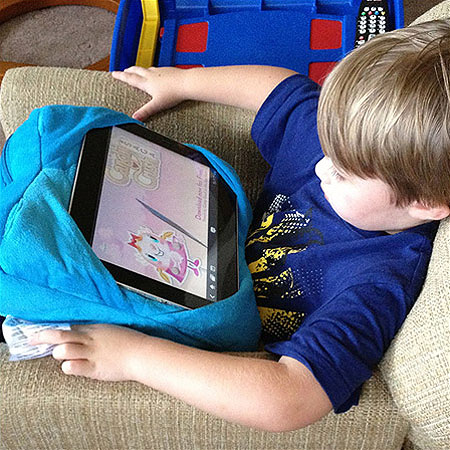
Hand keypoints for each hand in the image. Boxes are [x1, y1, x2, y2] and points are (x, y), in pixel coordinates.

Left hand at [29, 323, 147, 381]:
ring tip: (63, 356)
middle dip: (42, 337)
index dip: (50, 329)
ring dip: (58, 354)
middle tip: (32, 340)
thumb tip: (78, 333)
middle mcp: (89, 339)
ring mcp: (91, 353)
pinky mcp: (94, 368)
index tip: (38, 333)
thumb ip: (94, 332)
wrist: (141, 354)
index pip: (67, 326)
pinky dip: (68, 367)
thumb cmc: (128, 342)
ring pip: (63, 350)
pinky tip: (71, 367)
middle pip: (59, 335)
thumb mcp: (110, 331)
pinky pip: (73, 367)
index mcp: (93, 329)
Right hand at [112, 66, 186, 119]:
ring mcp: (160, 71)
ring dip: (140, 69)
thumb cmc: (173, 94)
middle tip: (124, 71)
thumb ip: (145, 111)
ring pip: (146, 68)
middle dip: (129, 71)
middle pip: (136, 70)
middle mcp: (151, 74)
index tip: (113, 73)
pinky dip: (152, 70)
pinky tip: (157, 74)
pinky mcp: (168, 70)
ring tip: (138, 71)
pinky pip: (157, 69)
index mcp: (146, 82)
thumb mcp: (157, 105)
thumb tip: (135, 118)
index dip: (120, 76)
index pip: (130, 78)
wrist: (186, 83)